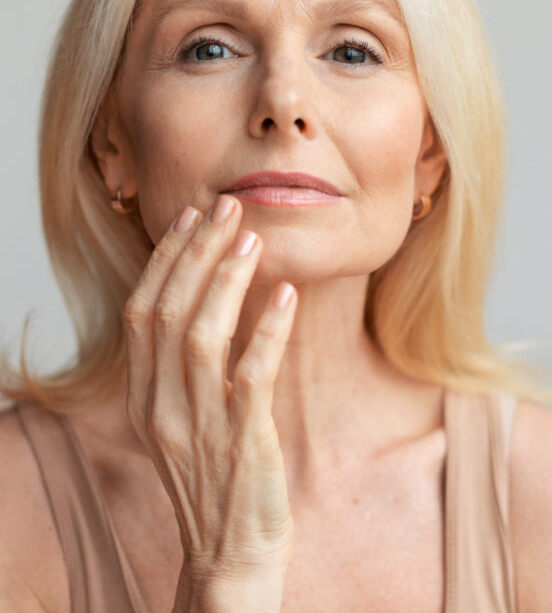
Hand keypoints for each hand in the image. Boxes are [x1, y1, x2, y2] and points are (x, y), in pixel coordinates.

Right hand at [123, 194, 296, 588]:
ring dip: (226, 279)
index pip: (141, 311)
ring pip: (200, 334)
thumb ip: (181, 365)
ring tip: (251, 239)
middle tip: (225, 208)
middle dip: (196, 252)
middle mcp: (159, 407)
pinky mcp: (242, 442)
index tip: (190, 218)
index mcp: (141, 398)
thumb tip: (208, 293)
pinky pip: (250, 374)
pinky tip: (285, 295)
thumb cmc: (214, 474)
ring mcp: (197, 427)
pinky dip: (267, 329)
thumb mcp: (179, 418)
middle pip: (166, 311)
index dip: (165, 259)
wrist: (231, 553)